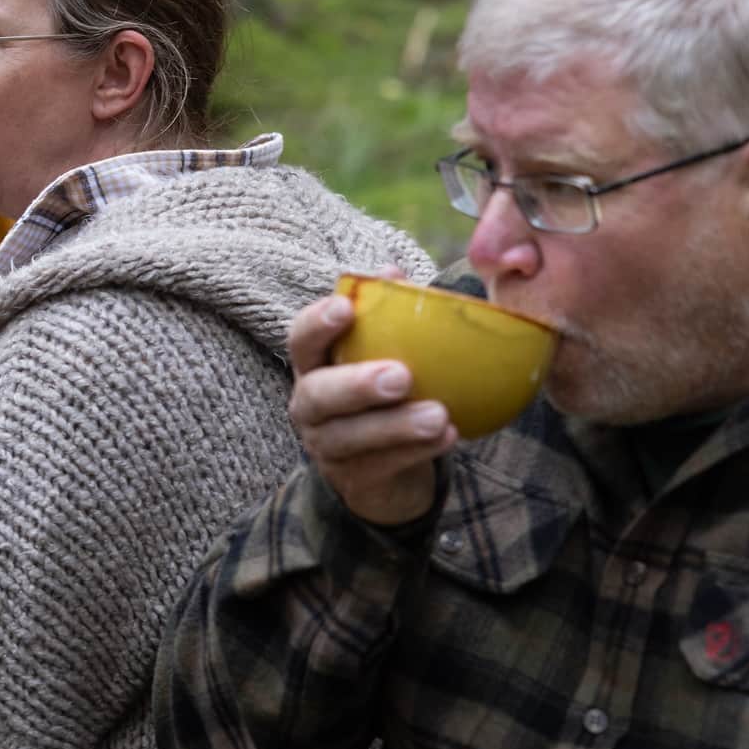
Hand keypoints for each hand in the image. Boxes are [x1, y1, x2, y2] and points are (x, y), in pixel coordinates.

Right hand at [287, 279, 454, 525]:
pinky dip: (416, 451)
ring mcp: (327, 446)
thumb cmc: (384, 398)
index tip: (346, 308)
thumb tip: (392, 268)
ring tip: (439, 414)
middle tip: (401, 375)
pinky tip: (449, 436)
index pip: (299, 339)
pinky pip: (381, 466)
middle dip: (357, 384)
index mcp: (314, 366)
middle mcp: (310, 405)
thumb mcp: (384, 354)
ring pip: (351, 436)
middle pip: (319, 394)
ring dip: (396, 425)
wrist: (384, 473)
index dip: (317, 324)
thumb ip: (388, 314)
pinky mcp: (353, 480)